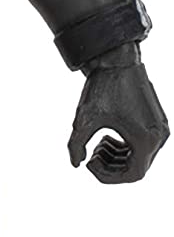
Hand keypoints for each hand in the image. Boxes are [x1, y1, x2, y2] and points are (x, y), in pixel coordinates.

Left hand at [68, 60, 168, 183]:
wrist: (117, 60)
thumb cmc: (102, 87)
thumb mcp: (84, 119)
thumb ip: (75, 145)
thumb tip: (77, 165)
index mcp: (146, 139)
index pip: (133, 175)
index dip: (108, 176)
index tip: (90, 164)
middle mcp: (159, 136)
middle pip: (137, 169)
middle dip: (111, 166)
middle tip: (91, 154)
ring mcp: (161, 129)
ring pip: (139, 158)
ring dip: (117, 158)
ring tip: (97, 145)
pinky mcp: (157, 121)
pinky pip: (143, 146)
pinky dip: (124, 148)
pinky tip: (106, 138)